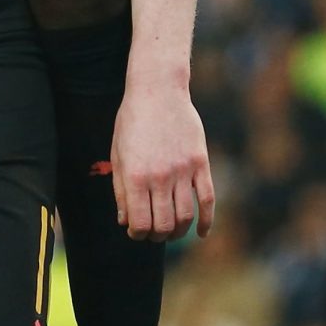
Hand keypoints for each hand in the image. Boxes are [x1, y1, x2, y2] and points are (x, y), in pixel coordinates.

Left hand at [111, 81, 214, 240]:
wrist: (157, 90)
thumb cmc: (132, 121)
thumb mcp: (117, 154)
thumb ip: (120, 190)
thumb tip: (125, 222)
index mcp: (134, 176)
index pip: (140, 223)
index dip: (138, 234)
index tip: (136, 231)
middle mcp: (159, 177)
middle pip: (164, 225)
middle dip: (157, 236)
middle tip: (154, 233)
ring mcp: (183, 171)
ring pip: (185, 217)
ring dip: (178, 231)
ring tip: (172, 231)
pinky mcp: (201, 163)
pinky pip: (208, 200)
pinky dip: (206, 221)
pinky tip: (201, 232)